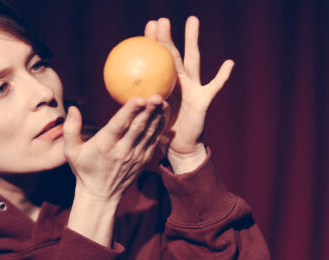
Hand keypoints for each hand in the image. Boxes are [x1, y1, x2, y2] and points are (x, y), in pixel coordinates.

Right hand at [63, 96, 166, 203]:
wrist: (101, 195)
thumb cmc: (84, 170)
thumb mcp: (71, 152)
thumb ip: (70, 129)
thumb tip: (73, 108)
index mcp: (105, 146)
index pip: (119, 126)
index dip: (130, 111)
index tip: (139, 98)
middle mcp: (122, 151)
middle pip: (138, 127)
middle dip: (149, 110)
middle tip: (157, 94)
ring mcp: (135, 157)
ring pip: (149, 133)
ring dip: (157, 116)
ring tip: (163, 100)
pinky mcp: (143, 161)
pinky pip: (153, 141)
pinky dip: (159, 127)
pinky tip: (162, 115)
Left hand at [144, 16, 233, 161]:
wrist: (179, 149)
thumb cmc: (161, 133)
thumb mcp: (148, 117)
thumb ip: (140, 104)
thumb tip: (121, 92)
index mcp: (165, 85)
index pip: (157, 61)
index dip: (153, 44)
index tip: (146, 27)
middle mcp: (179, 82)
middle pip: (172, 55)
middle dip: (167, 37)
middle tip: (161, 19)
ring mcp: (193, 88)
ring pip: (193, 61)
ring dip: (192, 41)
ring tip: (192, 20)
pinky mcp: (203, 100)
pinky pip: (214, 87)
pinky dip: (222, 76)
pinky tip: (229, 63)